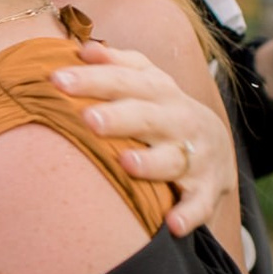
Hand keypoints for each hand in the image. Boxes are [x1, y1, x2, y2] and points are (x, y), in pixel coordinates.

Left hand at [45, 41, 235, 236]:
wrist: (217, 147)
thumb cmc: (164, 112)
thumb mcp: (148, 82)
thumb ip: (118, 64)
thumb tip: (83, 48)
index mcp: (159, 93)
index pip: (125, 81)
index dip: (92, 79)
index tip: (56, 80)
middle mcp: (178, 121)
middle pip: (147, 116)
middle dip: (118, 117)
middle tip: (88, 119)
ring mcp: (194, 156)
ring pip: (173, 159)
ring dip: (151, 162)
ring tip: (125, 163)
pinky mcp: (206, 190)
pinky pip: (198, 204)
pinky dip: (189, 214)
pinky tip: (172, 225)